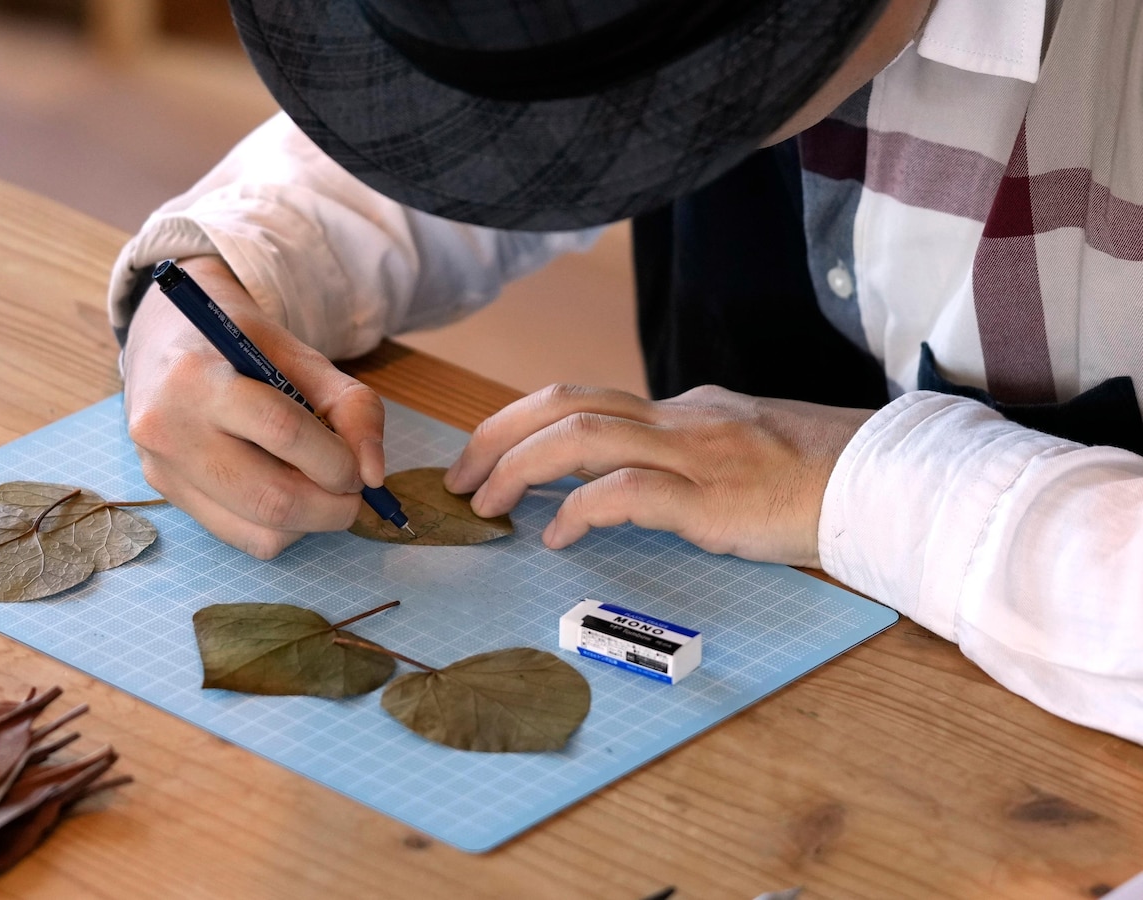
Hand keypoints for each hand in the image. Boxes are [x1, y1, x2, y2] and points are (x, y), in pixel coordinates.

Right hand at [122, 256, 384, 558]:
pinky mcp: (166, 494)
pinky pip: (241, 538)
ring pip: (259, 531)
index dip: (335, 460)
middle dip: (332, 507)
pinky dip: (281, 529)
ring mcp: (161, 468)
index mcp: (197, 376)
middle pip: (270, 497)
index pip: (282, 431)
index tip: (359, 469)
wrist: (164, 342)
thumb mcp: (300, 356)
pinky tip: (285, 494)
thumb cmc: (240, 346)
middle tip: (353, 493)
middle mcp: (167, 428)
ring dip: (310, 523)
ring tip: (319, 490)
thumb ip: (351, 406)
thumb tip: (373, 476)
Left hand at [444, 384, 876, 566]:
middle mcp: (678, 419)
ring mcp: (694, 454)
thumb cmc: (817, 474)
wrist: (888, 482)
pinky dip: (579, 509)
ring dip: (518, 467)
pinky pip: (626, 491)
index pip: (580, 400)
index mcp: (680, 409)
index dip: (519, 425)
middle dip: (496, 435)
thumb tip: (625, 474)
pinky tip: (557, 535)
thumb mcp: (739, 446)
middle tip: (457, 476)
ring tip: (485, 504)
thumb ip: (684, 450)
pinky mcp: (712, 497)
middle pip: (562, 404)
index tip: (482, 456)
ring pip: (580, 435)